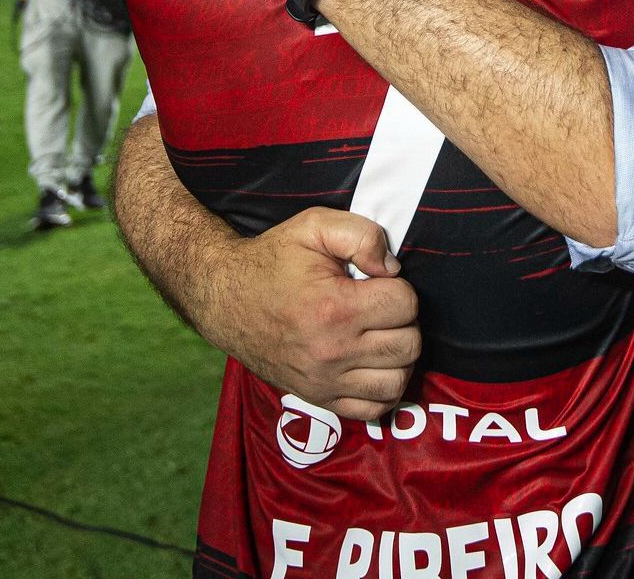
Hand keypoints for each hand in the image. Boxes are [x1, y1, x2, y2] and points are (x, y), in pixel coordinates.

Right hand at [200, 207, 418, 422]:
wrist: (225, 300)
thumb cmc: (273, 261)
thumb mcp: (313, 226)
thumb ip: (361, 235)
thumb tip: (393, 268)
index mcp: (334, 307)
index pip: (405, 304)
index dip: (398, 287)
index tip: (376, 283)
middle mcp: (332, 351)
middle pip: (408, 344)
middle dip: (403, 321)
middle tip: (380, 308)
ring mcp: (325, 380)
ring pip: (397, 380)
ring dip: (398, 356)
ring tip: (379, 335)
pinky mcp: (319, 397)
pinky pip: (374, 408)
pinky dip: (384, 388)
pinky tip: (373, 364)